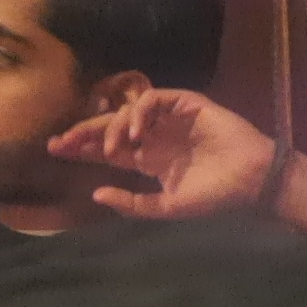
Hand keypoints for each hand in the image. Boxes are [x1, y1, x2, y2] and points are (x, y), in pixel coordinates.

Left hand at [47, 90, 278, 220]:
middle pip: (110, 128)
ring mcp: (169, 119)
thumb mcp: (168, 207)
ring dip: (113, 128)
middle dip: (84, 133)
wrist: (251, 180)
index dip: (82, 148)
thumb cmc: (215, 195)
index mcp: (149, 160)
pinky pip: (153, 99)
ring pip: (127, 112)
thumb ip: (133, 203)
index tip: (56, 150)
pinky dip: (139, 112)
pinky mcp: (185, 104)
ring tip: (111, 149)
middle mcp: (155, 136)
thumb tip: (96, 194)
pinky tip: (136, 133)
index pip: (108, 150)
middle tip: (61, 142)